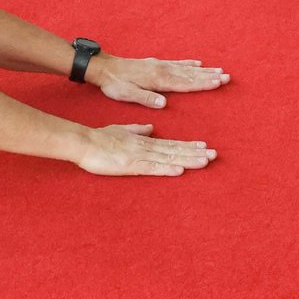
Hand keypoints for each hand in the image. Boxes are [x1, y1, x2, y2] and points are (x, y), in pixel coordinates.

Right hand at [74, 123, 214, 177]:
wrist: (83, 142)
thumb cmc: (99, 138)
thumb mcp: (121, 131)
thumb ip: (137, 130)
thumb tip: (152, 129)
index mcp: (143, 141)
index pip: (170, 144)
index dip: (188, 146)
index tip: (204, 146)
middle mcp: (145, 147)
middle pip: (174, 150)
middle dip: (195, 153)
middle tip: (214, 154)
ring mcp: (139, 156)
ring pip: (168, 158)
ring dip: (188, 160)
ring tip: (205, 160)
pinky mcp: (130, 166)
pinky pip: (152, 168)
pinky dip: (167, 169)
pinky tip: (180, 170)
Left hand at [89, 54, 231, 109]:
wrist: (104, 68)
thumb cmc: (115, 84)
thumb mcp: (127, 94)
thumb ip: (146, 98)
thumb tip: (164, 103)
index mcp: (157, 80)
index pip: (184, 84)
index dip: (202, 84)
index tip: (218, 83)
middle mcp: (162, 70)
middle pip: (190, 75)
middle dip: (210, 76)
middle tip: (227, 76)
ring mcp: (160, 65)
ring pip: (187, 69)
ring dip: (204, 70)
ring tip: (219, 70)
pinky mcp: (156, 64)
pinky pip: (177, 63)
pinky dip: (189, 64)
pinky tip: (198, 64)